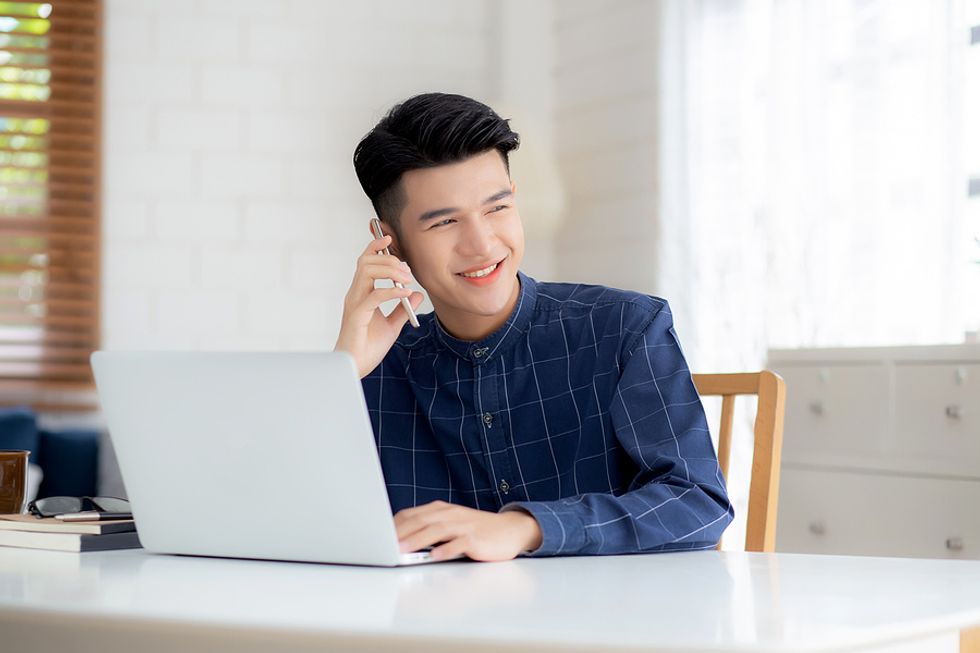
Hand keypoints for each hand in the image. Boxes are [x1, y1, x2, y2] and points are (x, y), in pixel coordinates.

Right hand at [334, 234, 424, 377]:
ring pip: (366, 271)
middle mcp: (355, 294)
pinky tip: (404, 293)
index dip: (376, 247)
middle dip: (388, 258)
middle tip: (407, 270)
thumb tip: (417, 294)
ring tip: (407, 279)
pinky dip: (391, 291)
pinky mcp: (357, 316)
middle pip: (366, 261)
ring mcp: (354, 304)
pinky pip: (374, 296)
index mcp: (361, 293)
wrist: (356, 367)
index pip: (366, 262)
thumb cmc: (368, 347)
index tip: (390, 238)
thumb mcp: (392, 326)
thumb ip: (402, 309)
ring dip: (389, 270)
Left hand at [394, 501, 542, 561]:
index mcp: (441, 510)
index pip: (412, 514)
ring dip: (417, 540)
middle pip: (421, 521)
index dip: (394, 524)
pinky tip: (435, 556)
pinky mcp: (476, 538)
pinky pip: (459, 543)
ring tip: (402, 550)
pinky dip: (446, 549)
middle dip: (400, 532)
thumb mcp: (451, 524)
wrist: (510, 530)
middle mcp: (451, 514)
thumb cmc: (476, 530)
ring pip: (436, 530)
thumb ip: (429, 529)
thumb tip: (400, 539)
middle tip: (383, 544)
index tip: (378, 535)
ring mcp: (464, 525)